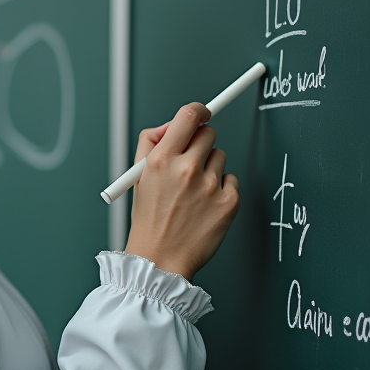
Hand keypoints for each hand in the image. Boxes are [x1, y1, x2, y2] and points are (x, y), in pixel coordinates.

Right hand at [123, 102, 239, 281]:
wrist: (161, 258)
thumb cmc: (149, 218)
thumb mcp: (138, 175)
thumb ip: (151, 142)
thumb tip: (171, 125)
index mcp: (162, 159)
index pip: (188, 115)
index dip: (198, 111)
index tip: (201, 115)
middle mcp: (186, 169)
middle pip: (208, 133)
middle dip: (200, 144)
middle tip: (191, 163)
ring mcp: (210, 186)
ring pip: (221, 157)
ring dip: (209, 169)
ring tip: (193, 192)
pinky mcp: (228, 201)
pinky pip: (231, 180)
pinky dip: (220, 190)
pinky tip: (204, 205)